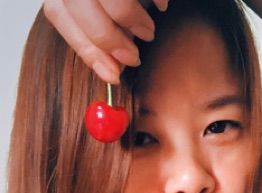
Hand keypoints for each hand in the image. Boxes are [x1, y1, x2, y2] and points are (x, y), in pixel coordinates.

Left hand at [43, 0, 168, 84]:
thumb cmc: (123, 0)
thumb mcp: (103, 12)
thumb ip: (106, 36)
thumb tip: (113, 68)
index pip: (59, 14)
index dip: (87, 50)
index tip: (112, 75)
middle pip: (80, 5)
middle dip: (109, 39)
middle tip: (134, 58)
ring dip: (131, 19)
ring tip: (149, 32)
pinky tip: (161, 6)